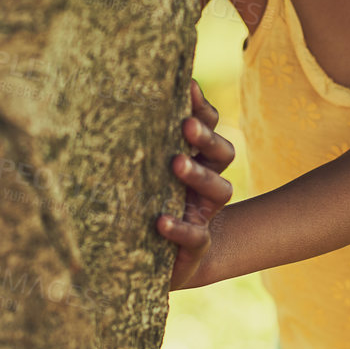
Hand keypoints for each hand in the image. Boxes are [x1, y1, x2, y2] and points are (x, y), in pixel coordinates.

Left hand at [156, 78, 235, 289]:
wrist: (157, 260)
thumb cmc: (147, 203)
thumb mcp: (144, 171)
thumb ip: (143, 140)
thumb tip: (126, 95)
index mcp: (199, 159)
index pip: (210, 126)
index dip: (204, 108)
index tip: (188, 88)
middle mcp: (207, 184)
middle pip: (223, 153)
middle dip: (206, 138)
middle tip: (186, 126)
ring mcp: (204, 214)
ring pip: (220, 190)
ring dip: (199, 174)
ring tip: (176, 163)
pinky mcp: (194, 247)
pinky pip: (196, 236)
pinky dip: (180, 227)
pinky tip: (161, 221)